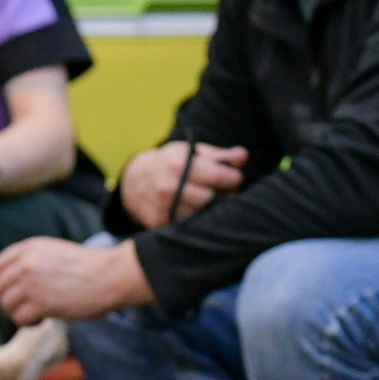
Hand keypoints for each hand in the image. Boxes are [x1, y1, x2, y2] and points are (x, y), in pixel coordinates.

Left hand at [0, 236, 153, 323]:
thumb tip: (14, 283)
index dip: (0, 282)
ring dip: (19, 313)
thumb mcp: (55, 252)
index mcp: (30, 247)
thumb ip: (32, 261)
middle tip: (26, 306)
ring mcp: (32, 283)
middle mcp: (26, 264)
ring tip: (37, 314)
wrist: (109, 275)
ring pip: (7, 305)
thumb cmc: (88, 267)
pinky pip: (20, 318)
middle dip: (9, 300)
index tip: (9, 292)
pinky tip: (43, 319)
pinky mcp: (40, 303)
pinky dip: (29, 322)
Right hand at [119, 142, 245, 228]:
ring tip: (213, 203)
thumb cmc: (170, 163)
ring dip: (212, 212)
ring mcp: (161, 207)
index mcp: (178, 165)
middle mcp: (168, 187)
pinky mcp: (158, 224)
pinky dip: (197, 222)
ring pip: (201, 216)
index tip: (234, 178)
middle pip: (212, 199)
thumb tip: (243, 156)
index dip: (233, 178)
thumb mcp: (191, 152)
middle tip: (226, 193)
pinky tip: (199, 214)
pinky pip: (188, 227)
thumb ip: (219, 156)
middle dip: (224, 196)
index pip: (218, 176)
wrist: (135, 181)